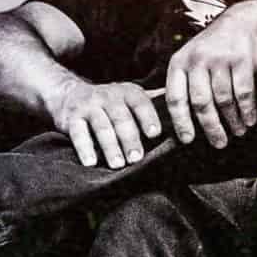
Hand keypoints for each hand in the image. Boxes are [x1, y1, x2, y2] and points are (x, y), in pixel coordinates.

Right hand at [45, 76, 163, 169]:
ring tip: (118, 164)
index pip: (140, 103)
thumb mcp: (131, 96)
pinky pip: (77, 133)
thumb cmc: (110, 102)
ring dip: (110, 147)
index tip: (155, 133)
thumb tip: (187, 109)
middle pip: (121, 118)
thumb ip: (153, 102)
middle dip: (130, 139)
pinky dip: (84, 148)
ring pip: (101, 127)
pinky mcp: (71, 118)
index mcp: (128, 92)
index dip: (147, 117)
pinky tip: (91, 162)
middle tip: (137, 158)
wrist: (69, 95)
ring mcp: (89, 106)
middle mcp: (108, 96)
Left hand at [163, 0, 256, 148]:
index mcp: (179, 63)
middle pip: (201, 103)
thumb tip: (180, 118)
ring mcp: (220, 60)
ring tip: (238, 132)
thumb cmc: (215, 46)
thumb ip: (185, 82)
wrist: (243, 20)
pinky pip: (243, 93)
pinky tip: (250, 120)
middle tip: (219, 143)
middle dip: (211, 127)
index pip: (175, 98)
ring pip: (224, 100)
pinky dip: (247, 110)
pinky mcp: (242, 60)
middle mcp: (197, 61)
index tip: (187, 140)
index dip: (180, 122)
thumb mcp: (191, 57)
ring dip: (232, 121)